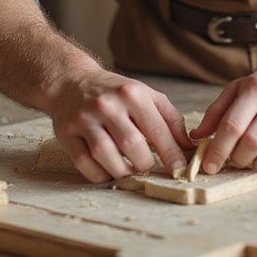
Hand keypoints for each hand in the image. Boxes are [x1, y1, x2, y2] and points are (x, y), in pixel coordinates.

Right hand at [48, 67, 192, 181]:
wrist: (72, 82)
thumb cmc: (115, 93)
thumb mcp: (146, 96)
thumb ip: (170, 119)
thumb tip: (189, 147)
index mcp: (132, 94)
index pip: (156, 129)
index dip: (171, 153)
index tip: (180, 169)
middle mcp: (108, 105)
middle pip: (131, 144)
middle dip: (145, 163)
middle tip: (148, 166)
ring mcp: (85, 119)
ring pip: (106, 155)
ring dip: (122, 171)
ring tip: (129, 170)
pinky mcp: (66, 132)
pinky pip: (84, 162)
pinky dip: (99, 174)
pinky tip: (108, 171)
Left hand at [191, 62, 256, 172]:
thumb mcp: (244, 86)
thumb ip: (218, 109)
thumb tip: (196, 135)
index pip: (232, 125)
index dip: (217, 150)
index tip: (209, 165)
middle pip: (251, 143)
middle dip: (236, 158)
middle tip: (233, 160)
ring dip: (256, 165)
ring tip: (250, 161)